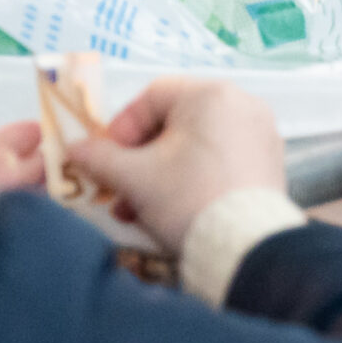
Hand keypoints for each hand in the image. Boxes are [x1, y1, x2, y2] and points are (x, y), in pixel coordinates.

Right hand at [66, 78, 287, 251]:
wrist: (245, 248)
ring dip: (158, 173)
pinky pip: (217, 159)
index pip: (153, 95)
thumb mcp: (136, 178)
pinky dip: (190, 177)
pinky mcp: (266, 162)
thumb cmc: (189, 200)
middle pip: (173, 122)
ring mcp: (258, 133)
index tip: (105, 158)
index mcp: (211, 94)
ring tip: (136, 209)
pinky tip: (169, 210)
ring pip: (194, 145)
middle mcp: (241, 104)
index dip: (122, 127)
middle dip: (138, 158)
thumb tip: (74, 149)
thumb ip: (100, 158)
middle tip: (118, 187)